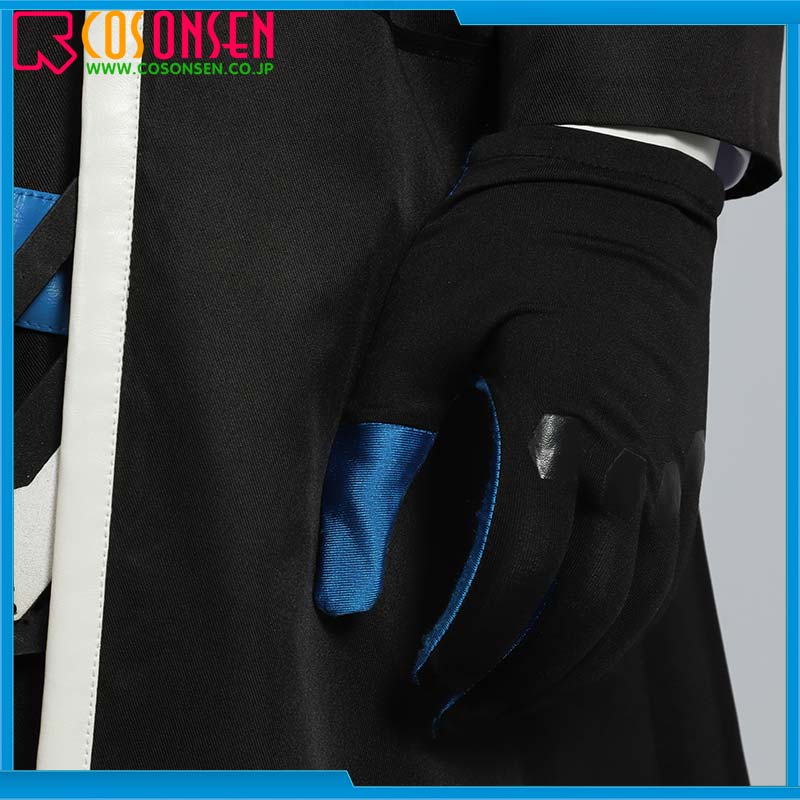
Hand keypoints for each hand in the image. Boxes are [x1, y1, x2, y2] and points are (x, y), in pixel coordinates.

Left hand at [313, 126, 723, 731]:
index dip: (470, 642)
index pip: (519, 571)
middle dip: (522, 674)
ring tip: (515, 692)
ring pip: (640, 599)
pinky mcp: (681, 447)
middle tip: (462, 707)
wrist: (612, 183)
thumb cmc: (509, 243)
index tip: (425, 679)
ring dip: (577, 661)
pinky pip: (666, 560)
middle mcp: (628, 452)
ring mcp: (667, 453)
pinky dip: (624, 617)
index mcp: (557, 419)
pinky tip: (580, 633)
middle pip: (589, 607)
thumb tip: (343, 570)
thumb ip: (380, 447)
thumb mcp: (419, 324)